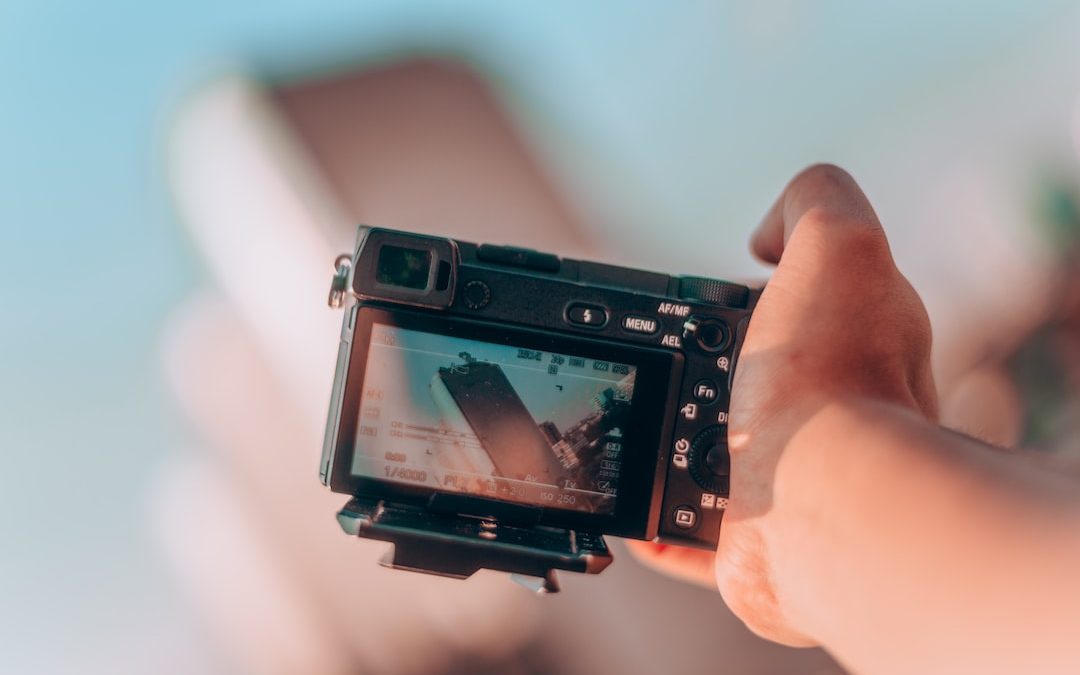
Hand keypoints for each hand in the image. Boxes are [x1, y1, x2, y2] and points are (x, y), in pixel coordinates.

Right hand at [629, 164, 937, 644]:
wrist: (827, 503)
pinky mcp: (755, 538)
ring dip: (673, 440)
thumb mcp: (839, 241)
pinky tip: (632, 506)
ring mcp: (794, 477)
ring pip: (721, 453)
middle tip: (657, 361)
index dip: (759, 291)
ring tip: (631, 425)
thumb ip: (813, 202)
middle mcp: (835, 411)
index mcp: (857, 342)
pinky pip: (692, 531)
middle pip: (755, 378)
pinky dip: (658, 520)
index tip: (711, 296)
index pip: (805, 305)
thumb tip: (766, 237)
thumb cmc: (833, 378)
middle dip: (704, 367)